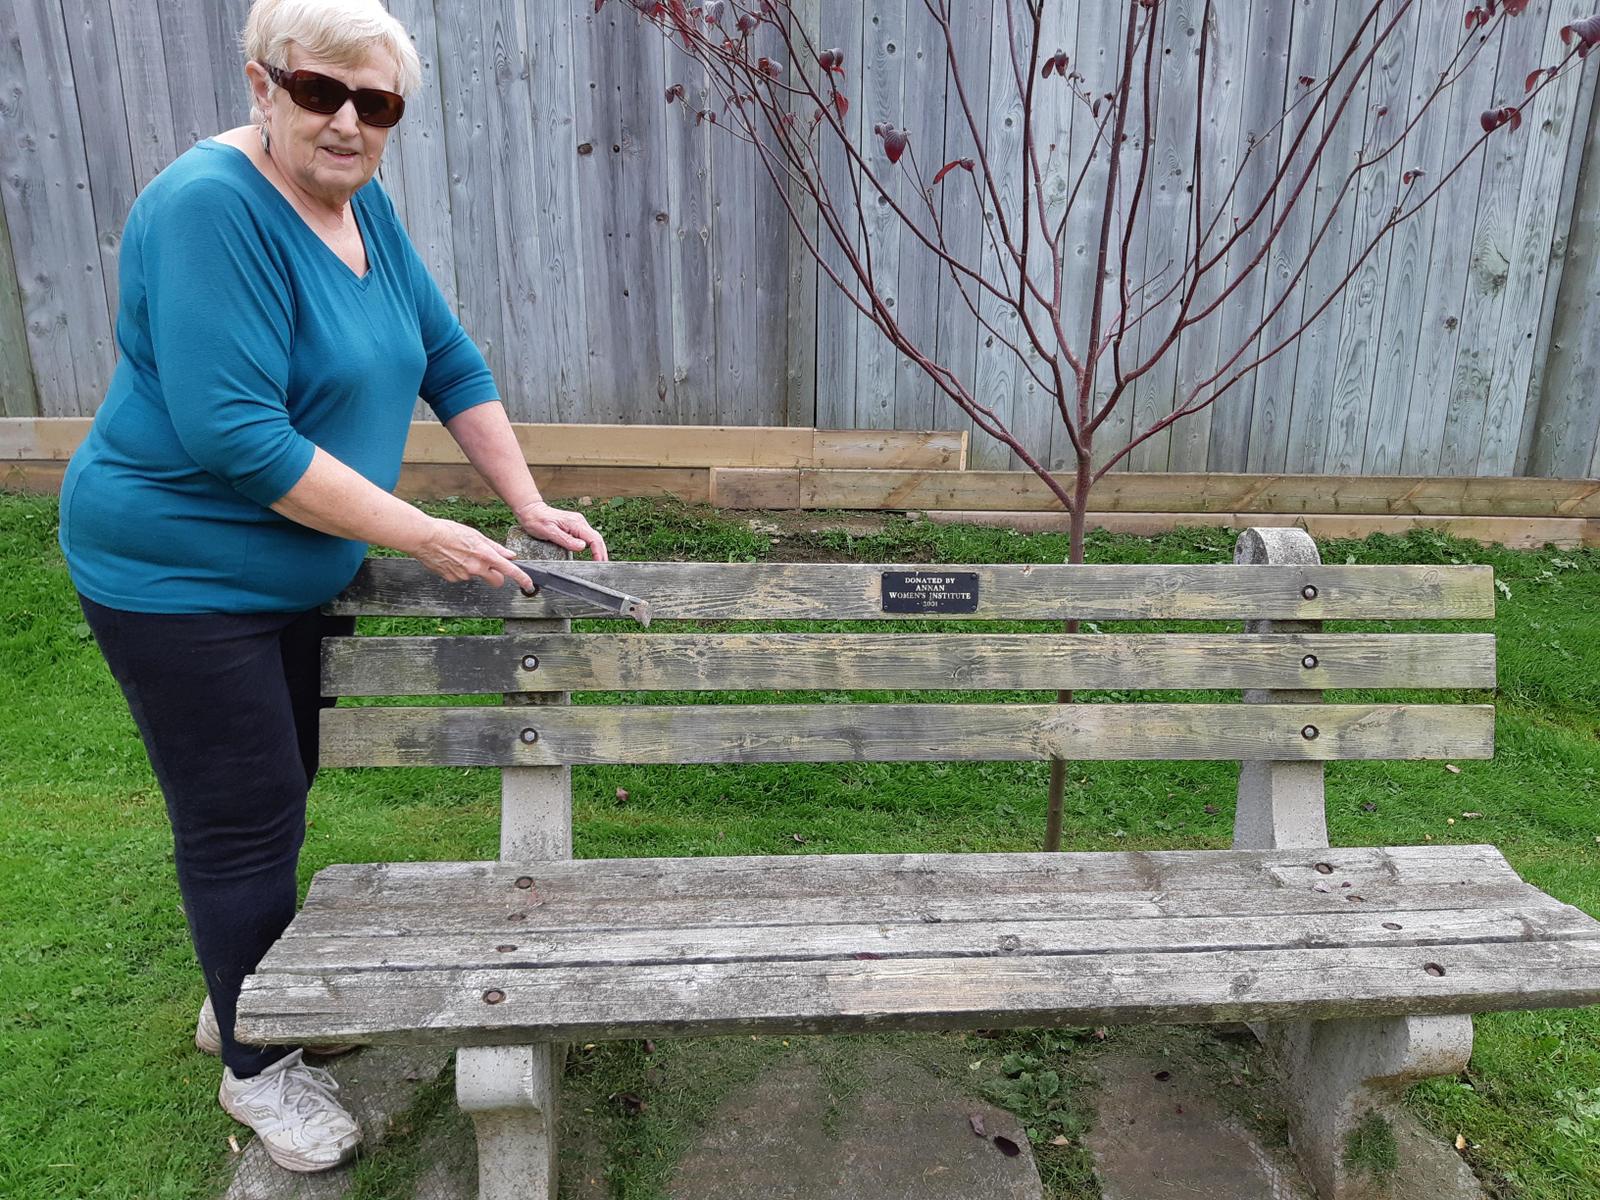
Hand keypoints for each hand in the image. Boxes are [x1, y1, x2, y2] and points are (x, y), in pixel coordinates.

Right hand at [411, 517, 534, 589]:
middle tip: (491, 568)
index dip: (522, 579)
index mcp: (485, 555)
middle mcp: (476, 568)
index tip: (529, 585)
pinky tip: (452, 559)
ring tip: (461, 554)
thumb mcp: (475, 535)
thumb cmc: (447, 531)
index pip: (509, 570)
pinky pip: (462, 576)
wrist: (424, 538)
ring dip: (475, 569)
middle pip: (496, 581)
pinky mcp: (452, 579)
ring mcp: (464, 575)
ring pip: (477, 576)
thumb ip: (494, 547)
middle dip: (497, 577)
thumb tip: (510, 555)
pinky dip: (460, 570)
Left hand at [513, 501, 609, 560]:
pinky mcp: (575, 526)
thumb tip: (583, 547)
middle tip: (604, 565)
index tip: (600, 562)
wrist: (530, 510)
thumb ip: (566, 540)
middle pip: (597, 538)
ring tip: (601, 561)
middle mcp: (579, 522)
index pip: (593, 538)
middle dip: (602, 552)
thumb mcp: (549, 532)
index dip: (598, 552)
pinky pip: (588, 536)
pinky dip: (593, 545)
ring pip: (594, 537)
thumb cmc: (536, 520)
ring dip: (599, 549)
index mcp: (575, 523)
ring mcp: (578, 523)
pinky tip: (593, 553)